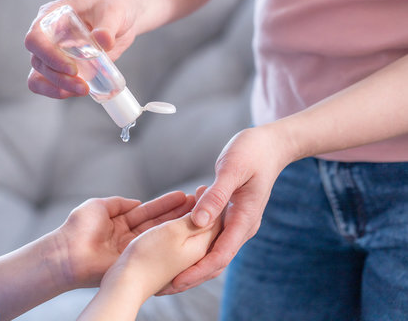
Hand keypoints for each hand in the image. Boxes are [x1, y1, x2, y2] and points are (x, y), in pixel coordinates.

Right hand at [24, 0, 139, 98]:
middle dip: (58, 78)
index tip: (72, 68)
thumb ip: (107, 27)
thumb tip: (102, 40)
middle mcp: (48, 35)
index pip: (35, 38)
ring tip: (83, 90)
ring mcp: (55, 52)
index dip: (48, 56)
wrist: (123, 16)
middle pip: (38, 61)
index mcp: (53, 16)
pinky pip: (51, 83)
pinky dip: (60, 91)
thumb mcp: (114, 11)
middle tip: (82, 86)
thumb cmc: (114, 4)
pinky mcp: (65, 67)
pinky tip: (79, 91)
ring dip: (59, 87)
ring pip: (41, 76)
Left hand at [58, 191, 195, 288]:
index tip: (184, 196)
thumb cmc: (77, 228)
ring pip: (158, 235)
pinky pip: (153, 248)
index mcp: (120, 223)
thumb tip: (136, 202)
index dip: (165, 204)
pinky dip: (168, 239)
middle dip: (177, 213)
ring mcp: (133, 249)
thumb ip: (119, 203)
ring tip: (197, 212)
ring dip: (177, 223)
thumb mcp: (99, 206)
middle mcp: (129, 237)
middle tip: (198, 203)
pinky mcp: (133, 260)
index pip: (148, 212)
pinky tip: (184, 230)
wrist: (66, 252)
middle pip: (158, 223)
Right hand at [99, 190, 220, 302]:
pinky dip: (180, 228)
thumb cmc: (149, 255)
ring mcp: (181, 264)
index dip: (211, 202)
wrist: (125, 284)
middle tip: (198, 191)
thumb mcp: (174, 231)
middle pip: (205, 229)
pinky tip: (174, 223)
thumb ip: (194, 220)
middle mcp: (195, 258)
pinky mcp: (167, 266)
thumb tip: (212, 211)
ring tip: (186, 201)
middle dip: (204, 210)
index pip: (216, 222)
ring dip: (190, 217)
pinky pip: (180, 243)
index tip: (202, 186)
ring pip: (191, 235)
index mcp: (202, 249)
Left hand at [161, 126, 295, 293]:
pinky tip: (173, 245)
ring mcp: (236, 223)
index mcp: (245, 219)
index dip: (197, 270)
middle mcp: (241, 227)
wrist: (271, 146)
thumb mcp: (232, 168)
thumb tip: (197, 221)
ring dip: (190, 264)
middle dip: (190, 276)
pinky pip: (210, 237)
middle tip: (162, 288)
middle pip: (215, 261)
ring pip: (212, 252)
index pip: (220, 255)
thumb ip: (216, 195)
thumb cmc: (253, 152)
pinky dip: (193, 245)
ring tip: (164, 274)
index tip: (176, 281)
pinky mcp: (229, 217)